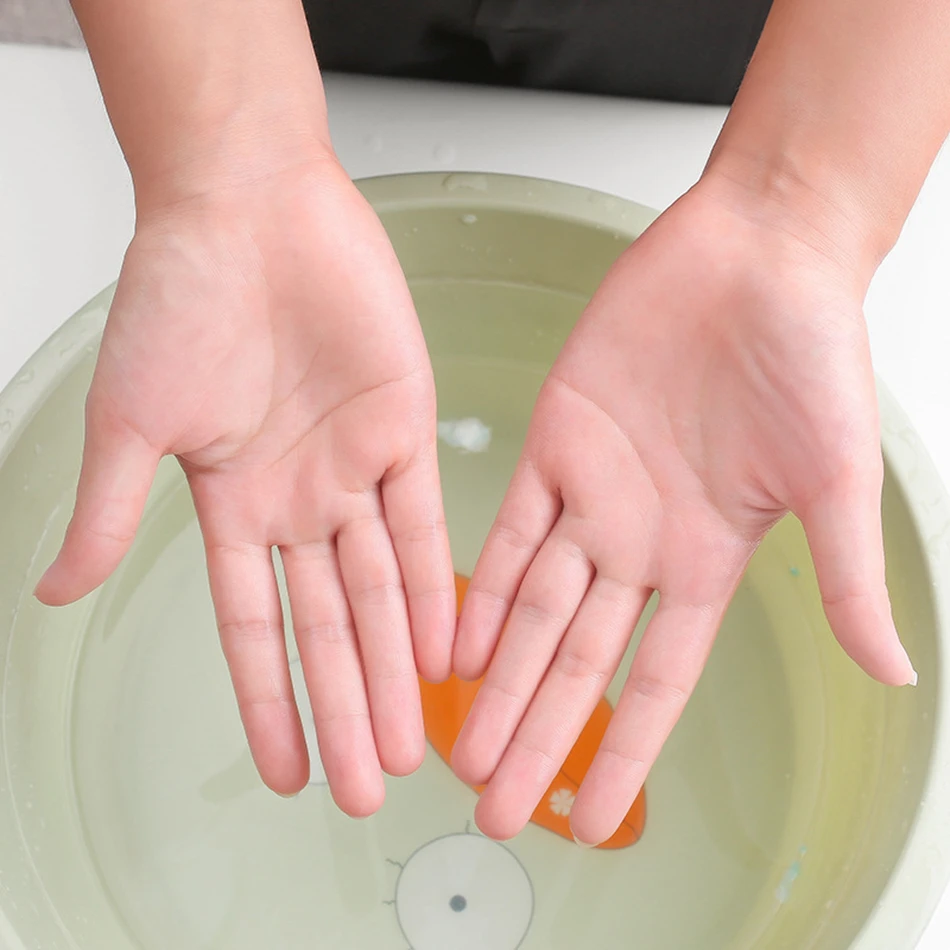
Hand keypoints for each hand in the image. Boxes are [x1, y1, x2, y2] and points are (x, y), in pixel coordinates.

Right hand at [35, 157, 454, 813]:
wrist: (246, 211)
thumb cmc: (180, 298)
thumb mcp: (131, 422)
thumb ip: (111, 515)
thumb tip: (52, 591)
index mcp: (233, 505)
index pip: (256, 630)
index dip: (270, 703)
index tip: (290, 771)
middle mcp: (301, 499)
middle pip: (331, 629)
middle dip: (348, 710)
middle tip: (367, 788)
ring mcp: (355, 469)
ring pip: (384, 592)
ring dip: (398, 670)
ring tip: (413, 743)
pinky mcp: (405, 427)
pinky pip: (427, 525)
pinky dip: (439, 586)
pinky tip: (451, 649)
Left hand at [450, 179, 915, 844]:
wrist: (757, 254)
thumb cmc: (812, 355)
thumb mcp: (835, 480)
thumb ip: (844, 579)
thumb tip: (898, 674)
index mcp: (704, 561)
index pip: (653, 682)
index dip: (620, 752)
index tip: (590, 820)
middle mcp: (639, 541)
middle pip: (575, 661)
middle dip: (535, 735)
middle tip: (492, 808)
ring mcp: (592, 495)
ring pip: (530, 606)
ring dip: (496, 677)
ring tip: (460, 747)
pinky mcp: (553, 441)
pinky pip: (506, 528)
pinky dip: (477, 582)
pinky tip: (451, 640)